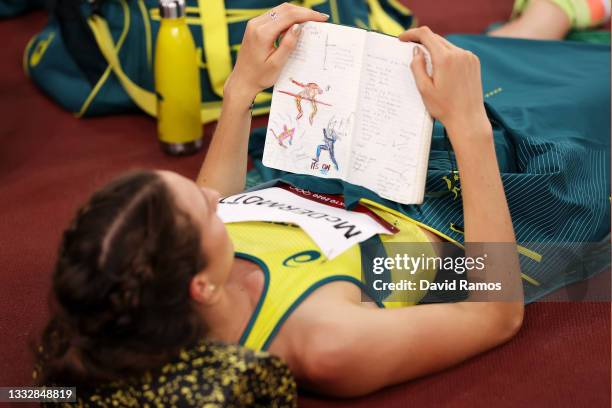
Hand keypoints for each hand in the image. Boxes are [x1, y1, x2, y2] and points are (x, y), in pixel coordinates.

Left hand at [224, 3, 328, 101]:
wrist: (242, 81)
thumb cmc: (259, 77)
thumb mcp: (277, 64)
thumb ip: (288, 44)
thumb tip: (298, 26)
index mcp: (262, 33)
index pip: (289, 16)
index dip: (307, 15)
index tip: (322, 18)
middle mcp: (256, 24)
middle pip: (285, 9)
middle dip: (304, 12)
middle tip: (320, 18)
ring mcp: (254, 24)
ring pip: (280, 10)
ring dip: (296, 13)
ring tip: (311, 21)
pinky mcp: (255, 26)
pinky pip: (274, 16)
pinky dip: (287, 18)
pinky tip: (297, 25)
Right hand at [399, 27, 491, 144]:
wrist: (468, 118)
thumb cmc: (444, 107)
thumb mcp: (424, 89)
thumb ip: (417, 67)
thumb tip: (416, 50)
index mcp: (445, 59)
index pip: (426, 35)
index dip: (411, 33)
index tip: (402, 39)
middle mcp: (459, 53)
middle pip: (436, 38)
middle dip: (422, 41)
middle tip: (409, 48)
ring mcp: (468, 57)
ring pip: (446, 45)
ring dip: (434, 48)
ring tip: (424, 60)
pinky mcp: (473, 62)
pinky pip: (456, 52)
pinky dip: (446, 55)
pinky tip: (440, 67)